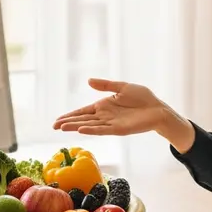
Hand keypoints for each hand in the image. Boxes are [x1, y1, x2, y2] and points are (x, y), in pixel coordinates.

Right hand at [52, 78, 195, 150]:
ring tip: (62, 128)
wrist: (157, 109)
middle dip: (68, 123)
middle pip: (82, 120)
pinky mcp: (118, 129)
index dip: (70, 115)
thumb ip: (105, 85)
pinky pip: (102, 129)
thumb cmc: (142, 98)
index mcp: (103, 106)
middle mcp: (104, 116)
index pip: (82, 112)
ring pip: (89, 126)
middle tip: (54, 126)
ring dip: (76, 127)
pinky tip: (81, 130)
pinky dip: (92, 130)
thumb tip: (88, 80)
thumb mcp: (122, 87)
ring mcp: (111, 123)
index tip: (57, 120)